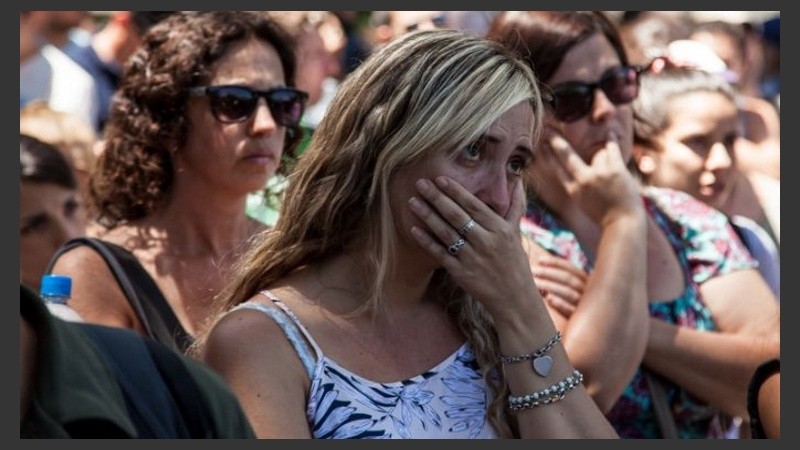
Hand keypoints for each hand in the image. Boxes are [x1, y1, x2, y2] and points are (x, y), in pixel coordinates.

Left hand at [408, 176, 540, 318]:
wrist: (514, 299)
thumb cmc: (515, 264)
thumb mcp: (517, 234)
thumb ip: (514, 207)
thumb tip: (517, 181)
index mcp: (500, 230)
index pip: (474, 205)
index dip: (456, 191)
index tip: (440, 178)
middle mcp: (486, 242)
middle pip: (457, 216)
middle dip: (437, 197)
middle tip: (420, 183)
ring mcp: (473, 258)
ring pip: (446, 232)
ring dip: (428, 215)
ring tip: (413, 201)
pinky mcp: (462, 273)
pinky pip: (441, 254)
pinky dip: (427, 241)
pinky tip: (414, 229)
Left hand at [532, 255, 586, 317]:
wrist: (586, 333)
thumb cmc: (572, 308)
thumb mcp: (573, 292)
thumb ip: (563, 280)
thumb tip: (540, 262)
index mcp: (588, 282)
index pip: (571, 269)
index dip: (555, 263)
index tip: (539, 260)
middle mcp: (590, 293)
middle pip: (568, 279)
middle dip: (548, 273)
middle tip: (531, 271)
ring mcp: (587, 307)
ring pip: (569, 293)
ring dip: (550, 286)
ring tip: (534, 283)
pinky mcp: (583, 321)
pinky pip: (572, 311)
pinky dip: (561, 303)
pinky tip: (548, 299)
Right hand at [542, 129, 642, 226]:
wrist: (623, 223)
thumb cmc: (604, 217)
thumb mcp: (583, 205)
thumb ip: (576, 189)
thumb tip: (572, 176)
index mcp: (573, 191)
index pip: (556, 169)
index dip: (548, 156)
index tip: (541, 145)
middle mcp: (583, 181)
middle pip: (565, 156)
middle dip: (555, 142)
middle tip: (547, 131)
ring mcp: (599, 175)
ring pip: (595, 152)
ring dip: (596, 146)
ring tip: (591, 141)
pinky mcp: (615, 170)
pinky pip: (612, 150)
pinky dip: (612, 141)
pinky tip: (611, 134)